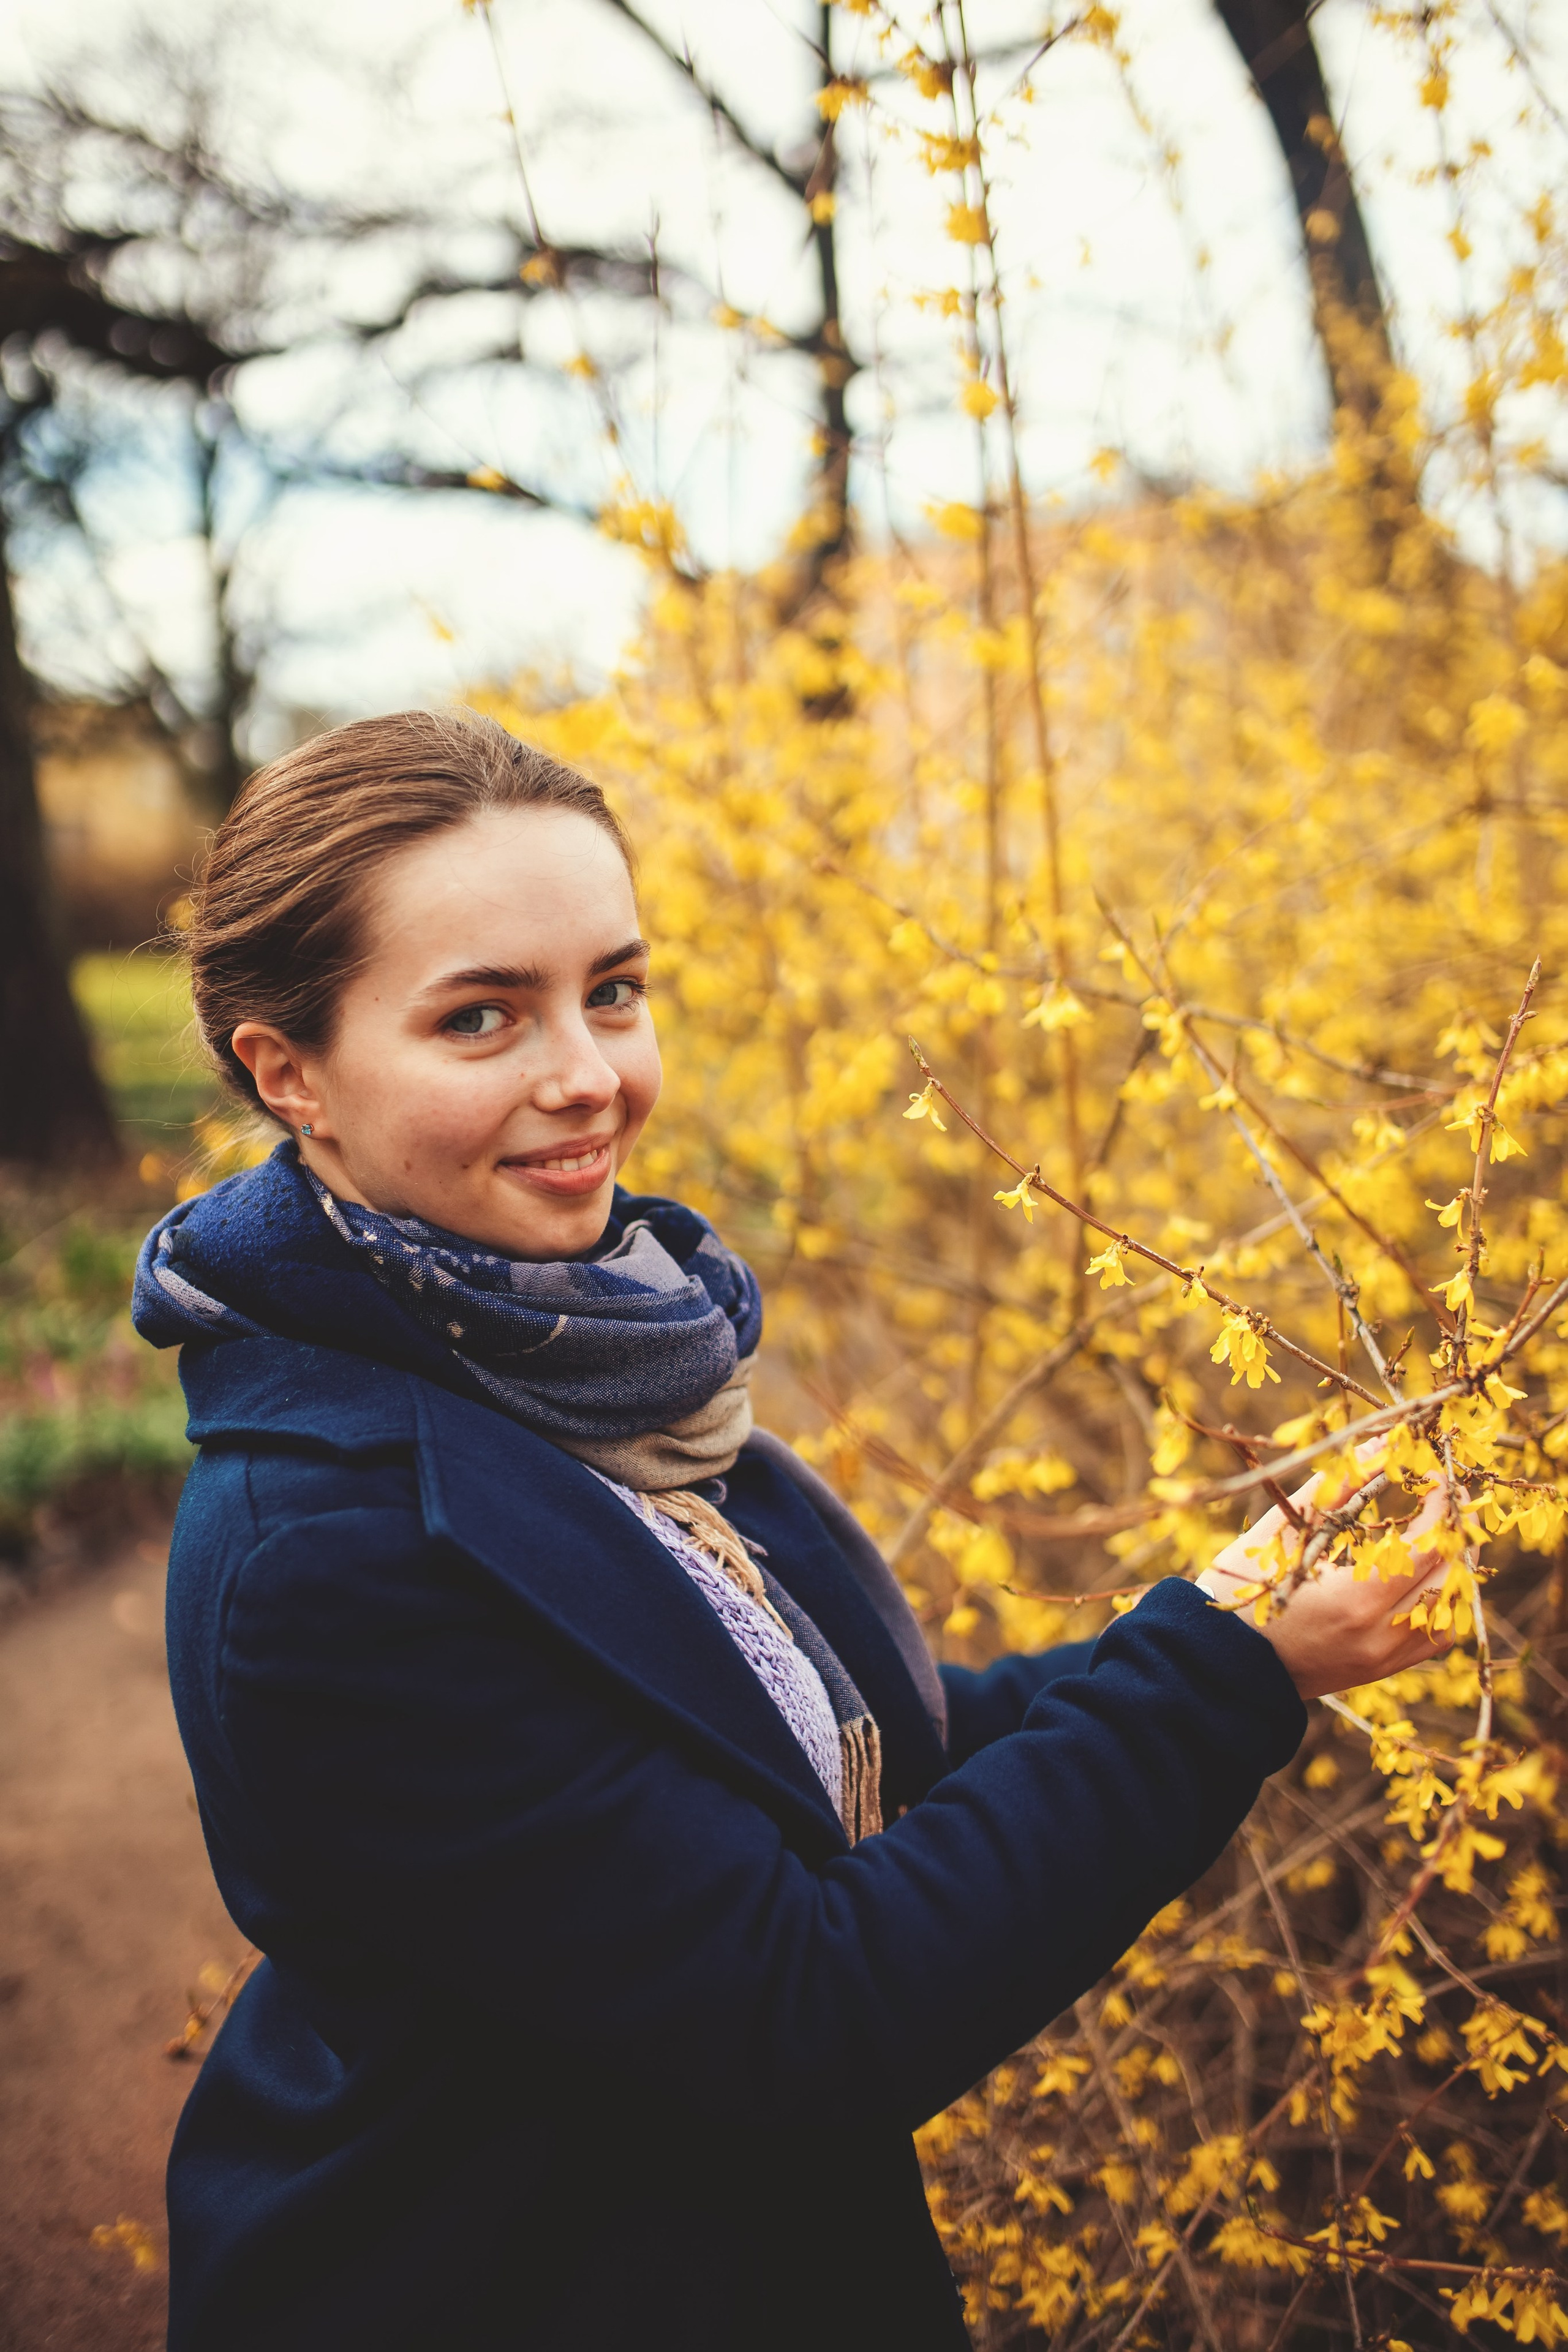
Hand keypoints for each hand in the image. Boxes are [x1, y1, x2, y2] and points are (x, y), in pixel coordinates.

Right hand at [1197, 1471, 1453, 1701]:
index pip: (1427, 1545)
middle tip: (1445, 1496)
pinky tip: (1424, 1574)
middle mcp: (1380, 1635)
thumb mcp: (1284, 1531)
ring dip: (1453, 1568)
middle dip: (1455, 1531)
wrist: (1220, 1658)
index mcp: (1356, 1600)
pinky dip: (1439, 1602)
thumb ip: (1338, 1486)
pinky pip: (1431, 1637)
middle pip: (1450, 1578)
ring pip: (1450, 1612)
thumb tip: (1381, 1442)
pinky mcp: (1380, 1668)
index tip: (1433, 1473)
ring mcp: (1383, 1658)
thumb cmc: (1243, 1586)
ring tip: (1440, 1532)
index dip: (1439, 1504)